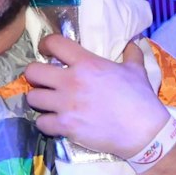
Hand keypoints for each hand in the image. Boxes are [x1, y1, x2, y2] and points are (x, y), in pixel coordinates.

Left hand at [24, 38, 171, 157]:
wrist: (143, 132)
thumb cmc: (140, 98)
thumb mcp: (137, 70)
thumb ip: (131, 54)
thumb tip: (132, 43)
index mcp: (87, 63)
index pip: (54, 43)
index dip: (46, 44)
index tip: (46, 50)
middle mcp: (71, 81)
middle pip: (33, 71)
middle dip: (35, 75)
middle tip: (44, 80)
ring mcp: (65, 105)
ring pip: (32, 98)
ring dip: (39, 100)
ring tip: (48, 103)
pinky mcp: (65, 126)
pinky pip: (40, 122)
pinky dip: (46, 123)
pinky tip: (54, 122)